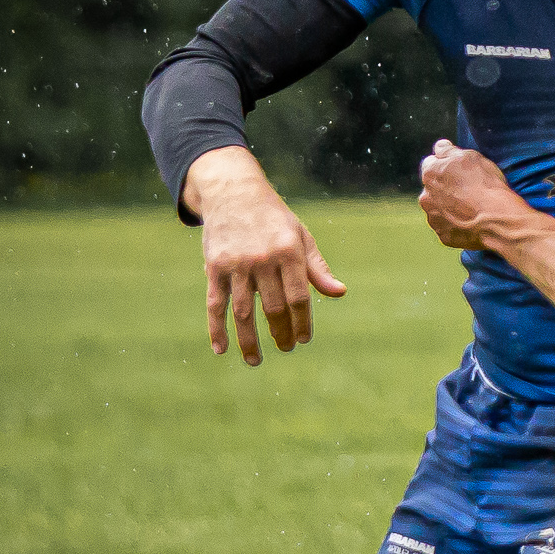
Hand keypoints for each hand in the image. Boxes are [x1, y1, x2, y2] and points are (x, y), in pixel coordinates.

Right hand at [184, 146, 344, 366]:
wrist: (234, 192)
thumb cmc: (274, 220)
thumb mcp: (301, 237)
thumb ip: (317, 268)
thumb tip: (340, 293)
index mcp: (289, 252)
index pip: (299, 297)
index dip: (302, 322)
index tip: (303, 339)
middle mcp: (263, 260)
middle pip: (273, 307)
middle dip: (281, 333)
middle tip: (286, 348)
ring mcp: (236, 264)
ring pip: (243, 311)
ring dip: (249, 340)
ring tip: (255, 361)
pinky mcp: (214, 267)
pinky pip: (215, 303)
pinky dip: (216, 328)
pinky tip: (221, 349)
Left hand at [419, 140, 527, 249]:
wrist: (498, 219)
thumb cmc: (486, 185)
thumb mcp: (470, 156)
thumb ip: (448, 150)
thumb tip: (440, 147)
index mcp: (430, 174)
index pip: (431, 164)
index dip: (446, 166)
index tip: (460, 172)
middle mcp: (426, 197)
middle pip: (433, 189)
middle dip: (445, 189)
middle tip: (468, 191)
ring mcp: (434, 219)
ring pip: (439, 209)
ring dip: (449, 208)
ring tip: (471, 208)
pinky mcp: (444, 236)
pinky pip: (448, 228)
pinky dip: (456, 225)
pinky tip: (472, 221)